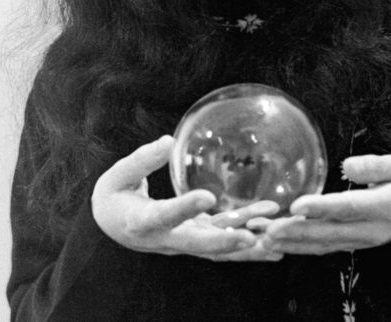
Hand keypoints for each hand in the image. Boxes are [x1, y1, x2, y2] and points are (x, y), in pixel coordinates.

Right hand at [91, 135, 282, 261]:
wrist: (115, 226)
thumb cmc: (114, 196)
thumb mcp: (117, 176)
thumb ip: (141, 161)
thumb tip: (167, 141)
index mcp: (141, 222)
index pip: (165, 216)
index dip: (185, 209)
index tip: (206, 197)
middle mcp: (165, 239)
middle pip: (197, 244)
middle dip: (225, 243)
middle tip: (251, 238)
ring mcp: (183, 241)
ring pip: (216, 249)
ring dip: (245, 246)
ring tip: (275, 241)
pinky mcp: (196, 237)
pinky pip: (223, 238)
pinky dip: (247, 234)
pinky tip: (270, 224)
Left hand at [249, 154, 390, 255]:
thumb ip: (377, 166)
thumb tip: (348, 167)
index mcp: (386, 208)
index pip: (349, 208)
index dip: (323, 207)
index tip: (299, 205)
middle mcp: (371, 230)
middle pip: (329, 232)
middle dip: (297, 232)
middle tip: (269, 229)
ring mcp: (359, 241)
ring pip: (322, 244)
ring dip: (291, 243)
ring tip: (264, 238)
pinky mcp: (348, 245)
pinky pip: (321, 248)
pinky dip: (297, 247)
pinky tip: (276, 243)